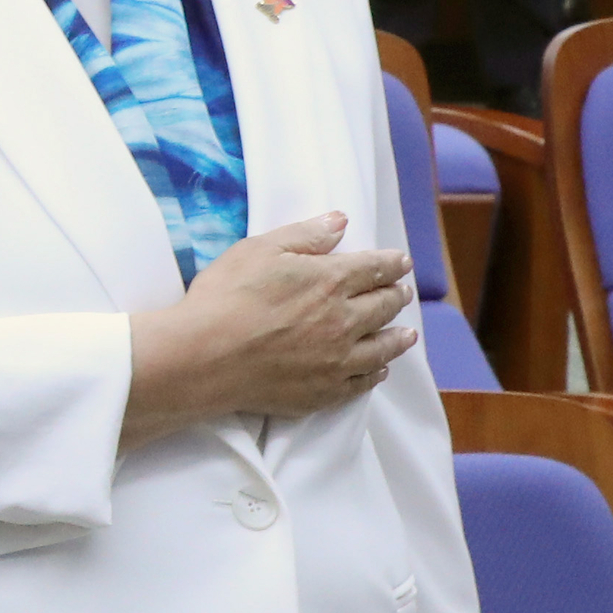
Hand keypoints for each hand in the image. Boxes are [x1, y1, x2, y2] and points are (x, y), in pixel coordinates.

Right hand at [122, 213, 415, 443]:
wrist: (205, 357)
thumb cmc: (226, 297)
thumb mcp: (259, 250)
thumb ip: (304, 235)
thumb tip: (339, 222)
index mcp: (330, 281)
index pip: (373, 268)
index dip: (390, 263)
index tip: (400, 262)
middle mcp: (344, 320)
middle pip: (383, 306)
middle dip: (396, 296)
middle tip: (402, 293)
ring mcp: (338, 360)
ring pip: (382, 348)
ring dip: (398, 338)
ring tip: (407, 334)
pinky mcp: (325, 390)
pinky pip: (363, 382)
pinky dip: (376, 373)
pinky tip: (379, 370)